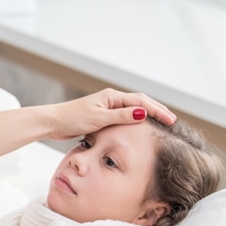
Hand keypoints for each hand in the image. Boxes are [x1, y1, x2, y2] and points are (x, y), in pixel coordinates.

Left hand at [49, 89, 176, 139]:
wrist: (53, 123)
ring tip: (162, 123)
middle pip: (140, 102)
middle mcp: (111, 100)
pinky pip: (124, 117)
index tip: (171, 119)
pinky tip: (140, 128)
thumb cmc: (72, 119)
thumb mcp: (99, 119)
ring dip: (148, 115)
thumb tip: (143, 113)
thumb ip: (121, 116)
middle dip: (157, 110)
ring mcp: (107, 108)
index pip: (141, 101)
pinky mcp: (102, 117)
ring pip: (133, 109)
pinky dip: (136, 120)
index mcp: (112, 97)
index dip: (157, 110)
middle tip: (172, 121)